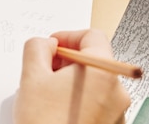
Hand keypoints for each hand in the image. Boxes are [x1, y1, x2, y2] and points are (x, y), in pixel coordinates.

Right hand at [14, 29, 130, 123]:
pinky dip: (79, 101)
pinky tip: (57, 112)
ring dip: (71, 82)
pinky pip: (98, 104)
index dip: (67, 36)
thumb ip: (37, 47)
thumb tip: (45, 44)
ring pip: (94, 84)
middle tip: (44, 71)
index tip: (52, 46)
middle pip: (94, 60)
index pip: (92, 36)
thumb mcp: (30, 76)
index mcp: (102, 71)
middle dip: (67, 62)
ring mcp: (118, 113)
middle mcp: (117, 91)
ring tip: (47, 96)